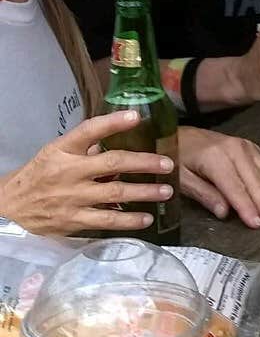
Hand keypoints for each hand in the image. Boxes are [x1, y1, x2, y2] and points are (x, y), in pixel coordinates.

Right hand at [0, 111, 174, 236]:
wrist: (10, 206)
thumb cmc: (40, 175)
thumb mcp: (55, 153)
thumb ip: (84, 148)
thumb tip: (116, 139)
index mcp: (63, 150)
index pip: (89, 131)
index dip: (112, 122)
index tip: (136, 116)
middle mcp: (69, 171)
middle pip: (112, 163)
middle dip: (144, 163)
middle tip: (167, 164)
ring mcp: (73, 197)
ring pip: (115, 193)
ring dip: (145, 192)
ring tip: (167, 191)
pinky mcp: (74, 219)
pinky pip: (107, 220)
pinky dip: (129, 220)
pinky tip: (146, 218)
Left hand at [180, 128, 259, 230]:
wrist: (181, 134)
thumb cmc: (179, 157)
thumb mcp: (182, 178)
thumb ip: (204, 194)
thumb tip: (224, 212)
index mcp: (215, 157)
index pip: (236, 188)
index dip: (248, 208)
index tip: (257, 224)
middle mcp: (236, 149)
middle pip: (257, 182)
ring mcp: (248, 147)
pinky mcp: (254, 149)